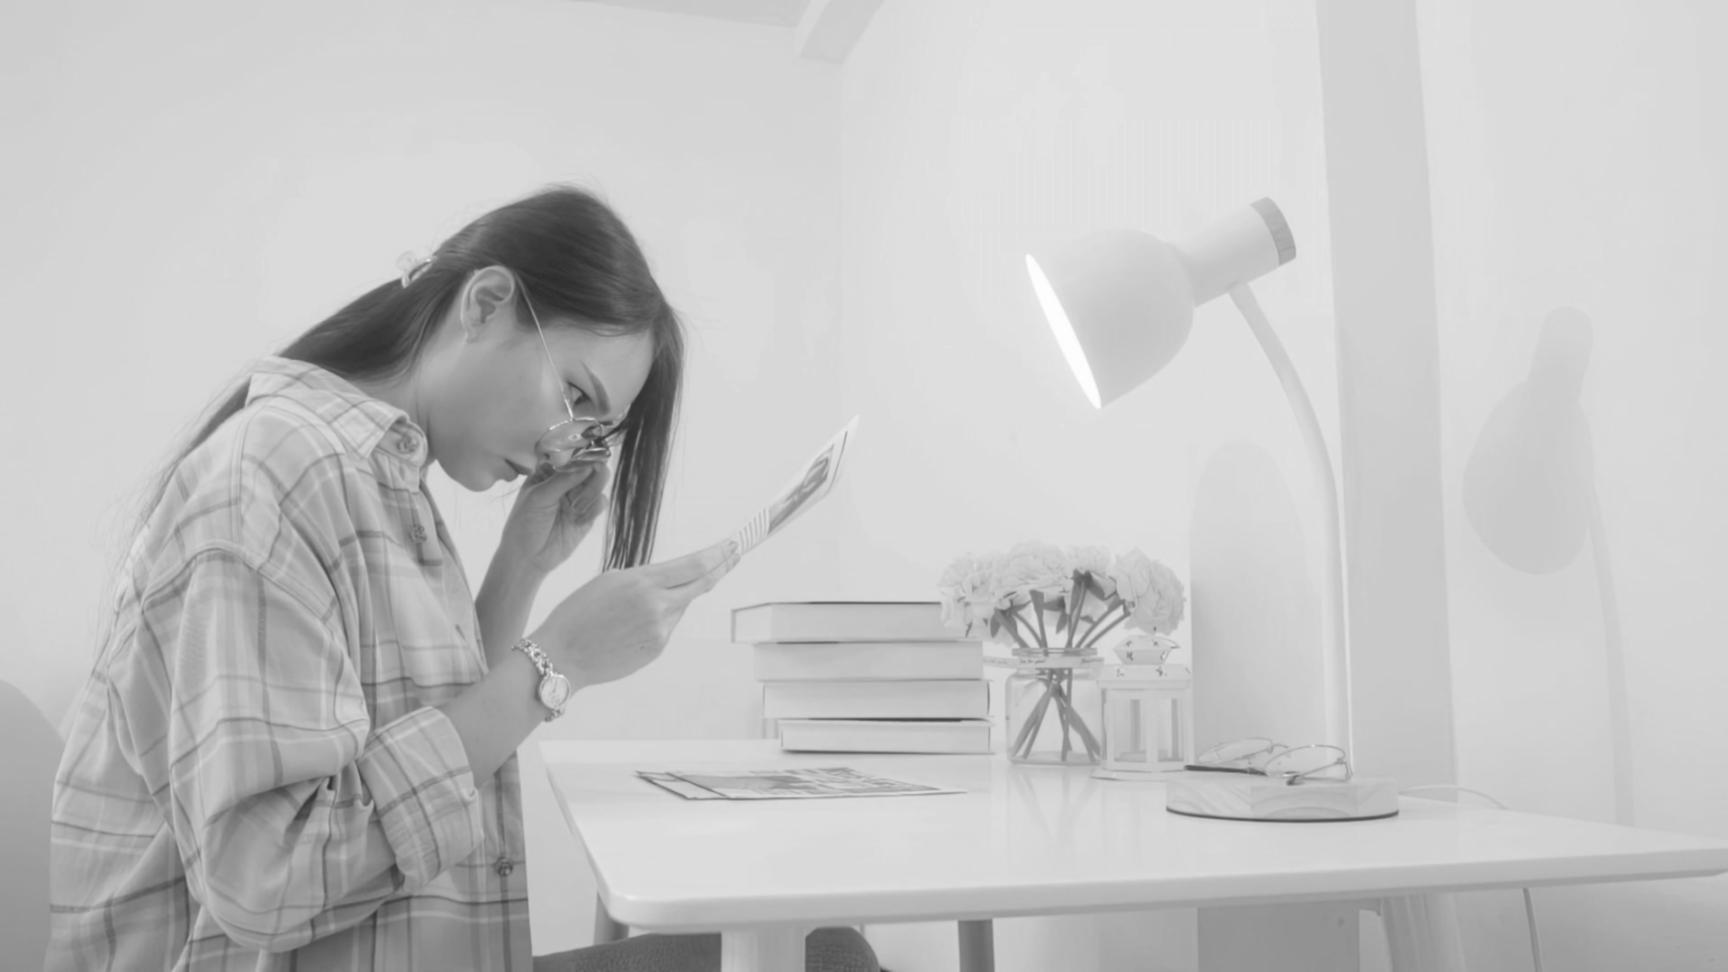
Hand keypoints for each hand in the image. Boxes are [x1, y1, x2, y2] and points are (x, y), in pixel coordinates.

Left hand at [498, 462, 609, 576]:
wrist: (528, 558)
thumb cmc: (524, 524)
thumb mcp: (538, 497)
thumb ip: (563, 480)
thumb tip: (588, 465)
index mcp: (550, 473)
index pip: (571, 456)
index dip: (583, 454)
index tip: (590, 457)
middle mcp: (566, 482)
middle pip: (590, 467)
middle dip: (593, 471)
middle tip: (593, 474)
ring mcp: (578, 498)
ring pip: (599, 483)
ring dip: (592, 491)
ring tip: (577, 506)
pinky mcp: (588, 515)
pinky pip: (601, 502)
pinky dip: (593, 507)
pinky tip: (578, 518)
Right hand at [530, 539, 740, 690]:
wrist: (562, 656)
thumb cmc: (577, 614)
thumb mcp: (610, 581)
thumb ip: (646, 578)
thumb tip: (674, 579)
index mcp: (644, 582)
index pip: (694, 564)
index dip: (718, 554)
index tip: (732, 544)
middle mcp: (658, 606)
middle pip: (702, 582)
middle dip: (722, 567)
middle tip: (735, 555)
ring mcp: (661, 630)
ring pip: (681, 605)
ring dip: (675, 597)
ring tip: (635, 604)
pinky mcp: (657, 648)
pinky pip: (668, 626)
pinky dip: (659, 618)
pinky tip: (630, 625)